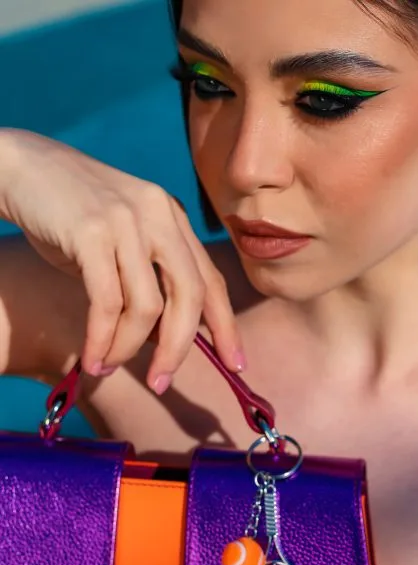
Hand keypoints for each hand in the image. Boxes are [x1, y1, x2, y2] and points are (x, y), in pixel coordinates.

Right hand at [0, 129, 243, 392]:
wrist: (19, 167)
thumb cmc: (71, 218)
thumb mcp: (122, 246)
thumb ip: (149, 284)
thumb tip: (164, 342)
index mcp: (174, 220)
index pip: (212, 281)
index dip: (226, 326)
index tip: (236, 364)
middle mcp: (160, 216)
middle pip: (190, 296)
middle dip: (179, 348)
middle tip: (162, 383)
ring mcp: (128, 220)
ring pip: (148, 306)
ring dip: (128, 348)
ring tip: (107, 368)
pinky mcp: (92, 230)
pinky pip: (107, 302)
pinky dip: (102, 339)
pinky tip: (93, 358)